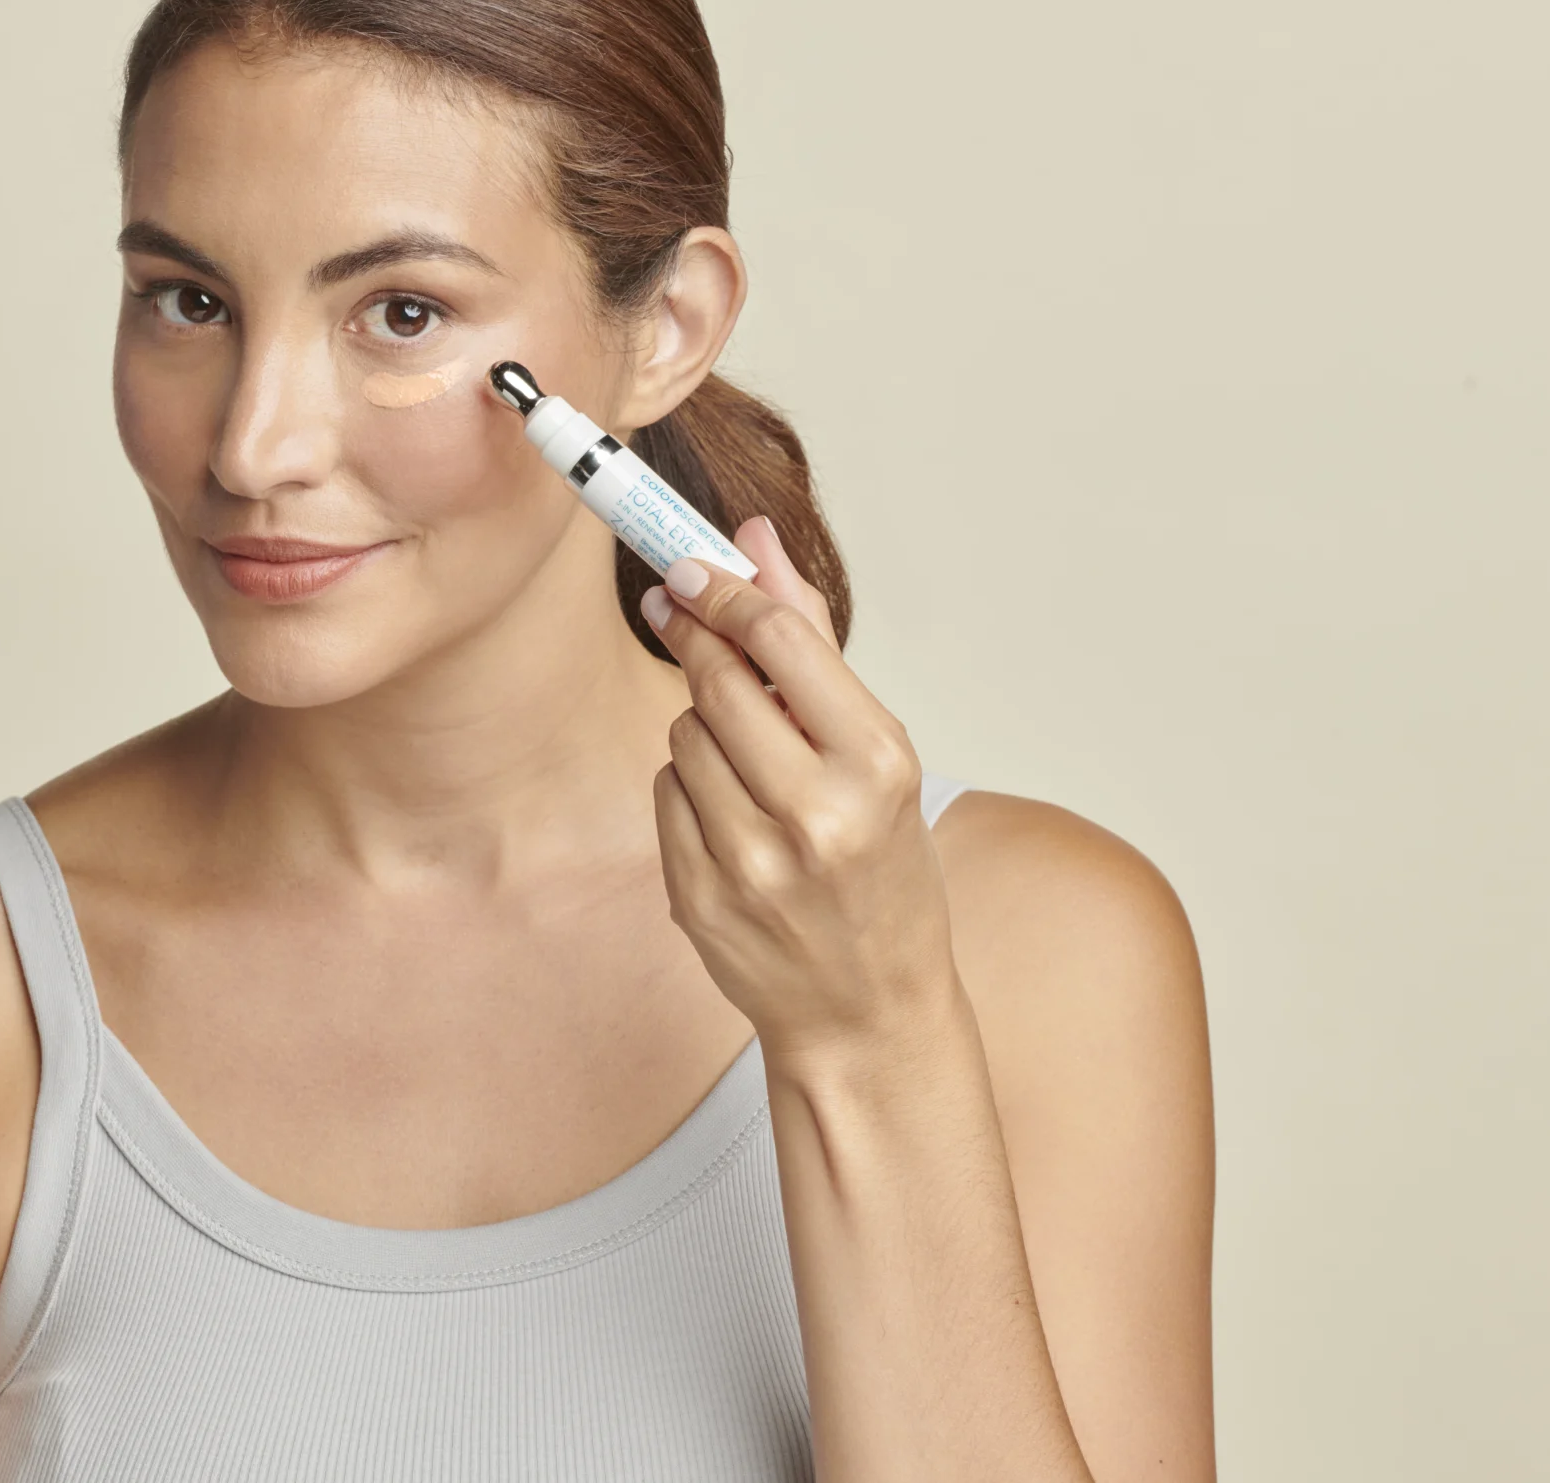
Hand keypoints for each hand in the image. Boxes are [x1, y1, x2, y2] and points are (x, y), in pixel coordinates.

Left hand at [643, 516, 959, 1068]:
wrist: (868, 1012)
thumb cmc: (883, 871)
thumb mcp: (877, 755)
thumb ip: (811, 642)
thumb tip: (754, 537)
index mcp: (877, 765)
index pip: (780, 641)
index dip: (724, 591)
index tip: (689, 566)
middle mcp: (816, 813)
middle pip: (718, 682)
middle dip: (697, 640)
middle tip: (678, 608)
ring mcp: (751, 862)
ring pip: (683, 736)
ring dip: (702, 726)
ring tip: (749, 760)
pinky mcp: (699, 896)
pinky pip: (666, 795)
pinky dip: (689, 787)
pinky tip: (730, 816)